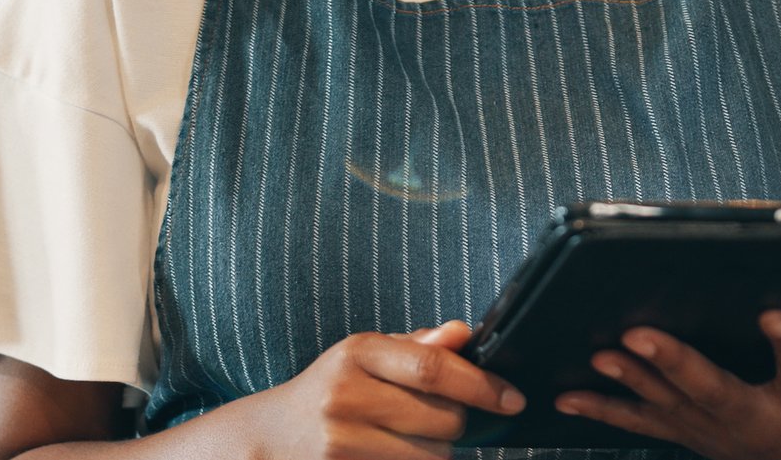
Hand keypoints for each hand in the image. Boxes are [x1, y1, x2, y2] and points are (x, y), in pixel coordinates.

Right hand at [240, 321, 524, 459]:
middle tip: (443, 419)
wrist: (267, 439)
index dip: (482, 386)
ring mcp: (341, 443)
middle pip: (443, 420)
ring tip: (411, 439)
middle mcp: (345, 397)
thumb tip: (463, 333)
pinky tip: (395, 453)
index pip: (434, 368)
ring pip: (432, 457)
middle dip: (459, 423)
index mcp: (357, 353)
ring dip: (438, 452)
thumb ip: (417, 347)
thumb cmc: (328, 392)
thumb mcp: (364, 357)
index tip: (513, 399)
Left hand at [553, 312, 780, 459]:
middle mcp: (754, 424)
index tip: (773, 315)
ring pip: (669, 405)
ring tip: (599, 352)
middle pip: (713, 392)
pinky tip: (566, 393)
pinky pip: (640, 422)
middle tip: (641, 334)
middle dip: (675, 363)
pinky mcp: (688, 435)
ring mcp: (714, 434)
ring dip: (631, 380)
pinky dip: (602, 408)